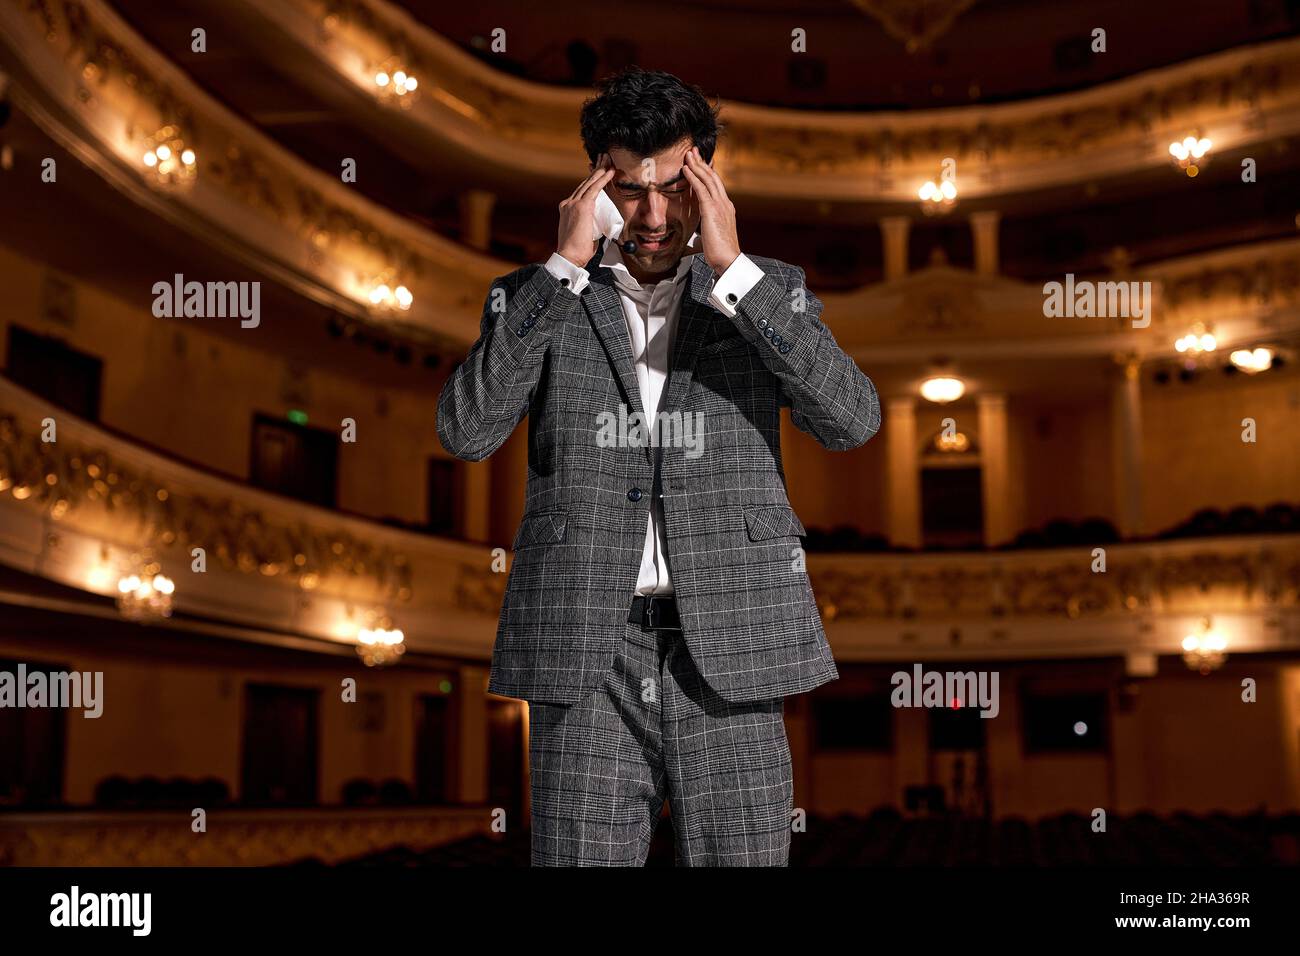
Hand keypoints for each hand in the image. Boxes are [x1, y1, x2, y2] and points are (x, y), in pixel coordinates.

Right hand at [556, 154, 615, 267]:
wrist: (569, 257)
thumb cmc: (578, 251)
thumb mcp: (583, 234)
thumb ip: (591, 226)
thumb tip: (604, 226)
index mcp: (566, 208)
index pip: (581, 191)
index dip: (590, 180)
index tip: (598, 172)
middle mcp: (568, 203)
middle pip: (585, 183)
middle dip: (596, 170)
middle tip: (604, 159)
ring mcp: (573, 204)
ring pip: (589, 183)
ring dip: (600, 171)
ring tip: (608, 161)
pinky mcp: (582, 207)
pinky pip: (594, 189)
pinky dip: (603, 179)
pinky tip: (609, 172)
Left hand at [681, 146, 740, 273]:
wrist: (728, 260)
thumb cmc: (721, 253)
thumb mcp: (713, 236)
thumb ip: (708, 229)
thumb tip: (700, 235)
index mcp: (726, 208)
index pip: (716, 186)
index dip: (708, 172)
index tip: (700, 163)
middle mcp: (725, 203)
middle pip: (713, 177)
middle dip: (702, 163)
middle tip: (693, 151)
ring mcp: (720, 205)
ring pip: (707, 179)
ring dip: (696, 165)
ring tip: (688, 155)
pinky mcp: (711, 210)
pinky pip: (701, 189)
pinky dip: (693, 178)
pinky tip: (686, 170)